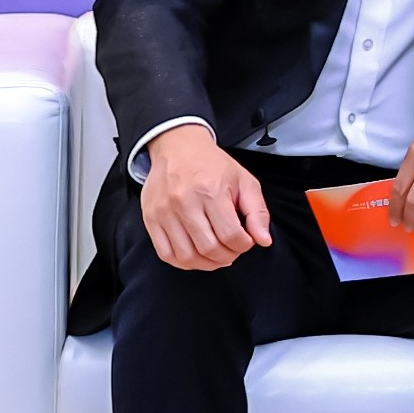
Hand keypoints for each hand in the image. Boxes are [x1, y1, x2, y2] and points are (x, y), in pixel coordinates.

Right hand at [142, 124, 271, 271]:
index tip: (246, 241)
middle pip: (209, 249)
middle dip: (227, 256)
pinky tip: (196, 255)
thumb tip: (263, 240)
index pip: (231, 235)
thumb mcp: (244, 181)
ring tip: (216, 254)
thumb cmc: (212, 165)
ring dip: (206, 263)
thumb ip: (257, 212)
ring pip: (187, 256)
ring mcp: (164, 212)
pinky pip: (166, 254)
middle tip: (233, 250)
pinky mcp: (150, 219)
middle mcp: (184, 202)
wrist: (178, 148)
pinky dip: (183, 262)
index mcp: (211, 191)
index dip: (243, 245)